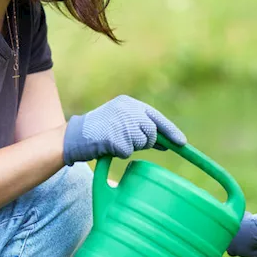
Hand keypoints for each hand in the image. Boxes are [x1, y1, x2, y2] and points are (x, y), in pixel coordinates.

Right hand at [62, 95, 186, 164]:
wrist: (74, 136)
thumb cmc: (100, 132)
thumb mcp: (122, 122)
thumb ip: (142, 128)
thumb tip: (168, 142)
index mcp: (129, 103)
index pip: (156, 117)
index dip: (170, 130)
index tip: (182, 143)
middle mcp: (127, 110)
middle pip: (151, 132)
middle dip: (146, 142)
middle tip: (129, 141)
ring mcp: (121, 123)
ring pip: (142, 143)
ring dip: (132, 147)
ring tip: (115, 141)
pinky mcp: (115, 137)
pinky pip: (128, 152)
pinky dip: (120, 153)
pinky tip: (109, 146)